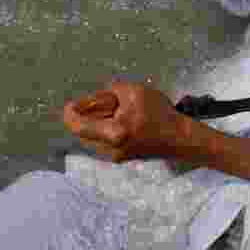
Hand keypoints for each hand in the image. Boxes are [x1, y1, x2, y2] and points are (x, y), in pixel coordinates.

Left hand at [60, 78, 189, 162]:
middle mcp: (110, 149)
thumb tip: (96, 98)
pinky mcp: (121, 158)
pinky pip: (104, 142)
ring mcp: (115, 157)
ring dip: (97, 123)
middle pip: (83, 132)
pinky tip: (121, 121)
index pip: (78, 126)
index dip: (70, 114)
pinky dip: (106, 130)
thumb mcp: (135, 92)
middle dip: (86, 116)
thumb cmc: (159, 113)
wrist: (179, 138)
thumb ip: (111, 91)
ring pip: (93, 138)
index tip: (70, 105)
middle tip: (98, 103)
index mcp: (113, 133)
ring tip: (115, 111)